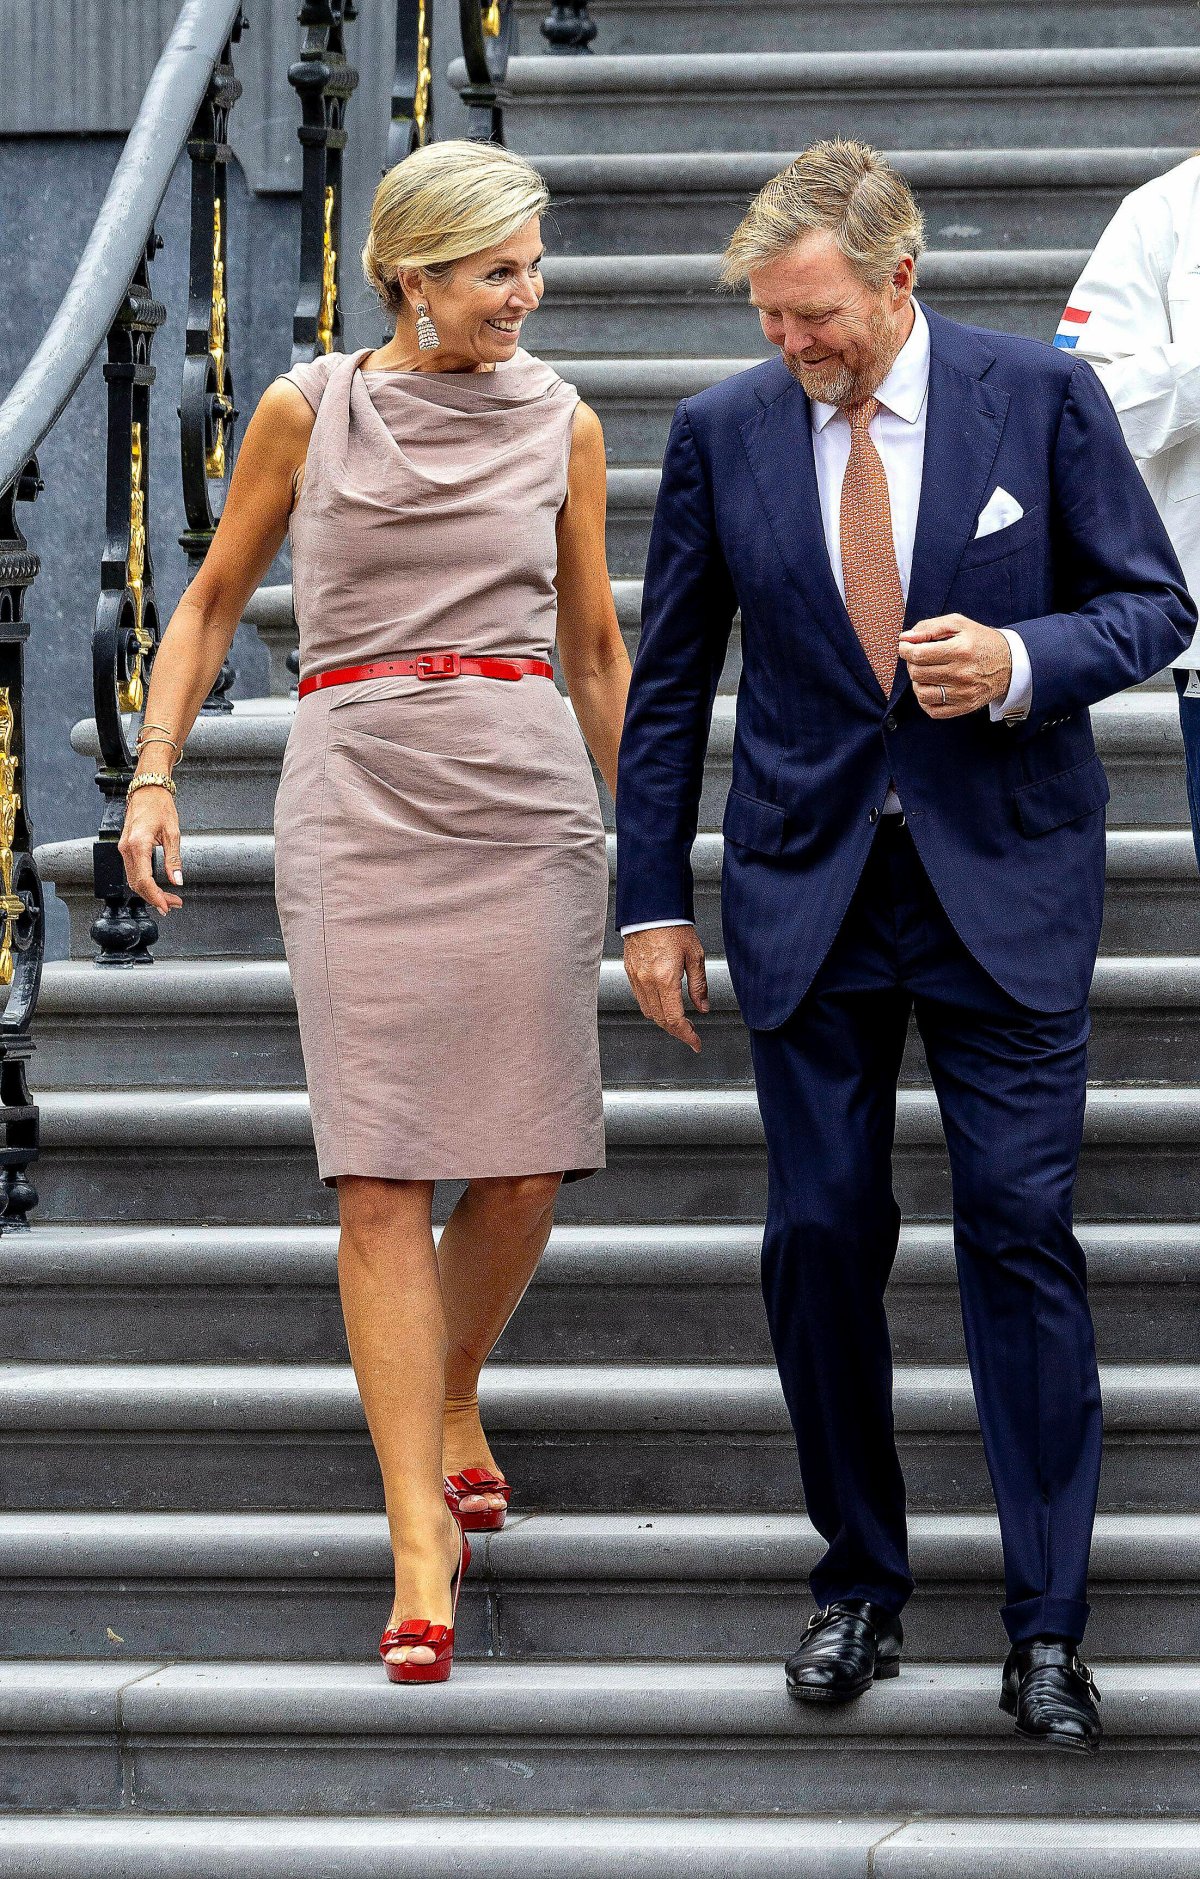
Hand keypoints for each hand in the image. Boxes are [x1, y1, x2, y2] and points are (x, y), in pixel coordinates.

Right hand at [118, 785, 183, 917]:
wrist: (147, 790)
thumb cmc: (159, 806)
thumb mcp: (173, 833)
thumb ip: (173, 859)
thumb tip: (177, 880)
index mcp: (138, 845)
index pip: (144, 880)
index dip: (155, 897)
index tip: (167, 906)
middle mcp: (126, 849)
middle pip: (137, 884)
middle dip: (155, 898)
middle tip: (173, 905)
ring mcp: (124, 849)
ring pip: (134, 880)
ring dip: (150, 892)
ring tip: (168, 898)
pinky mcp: (126, 848)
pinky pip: (132, 871)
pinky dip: (144, 882)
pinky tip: (156, 887)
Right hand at [623, 925, 708, 1053]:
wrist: (651, 909)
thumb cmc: (673, 926)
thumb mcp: (695, 956)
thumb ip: (699, 985)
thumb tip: (703, 1007)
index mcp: (665, 978)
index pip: (675, 1019)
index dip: (686, 1035)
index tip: (695, 1042)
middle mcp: (647, 981)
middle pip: (661, 1020)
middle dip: (676, 1031)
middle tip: (690, 1034)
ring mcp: (636, 978)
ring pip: (648, 1012)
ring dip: (664, 1021)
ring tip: (678, 1020)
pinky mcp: (631, 972)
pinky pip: (640, 999)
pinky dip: (652, 1008)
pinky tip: (663, 1004)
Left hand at [898, 614, 1011, 717]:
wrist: (1009, 663)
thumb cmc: (980, 640)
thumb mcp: (958, 624)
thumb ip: (929, 627)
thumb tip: (905, 638)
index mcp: (960, 650)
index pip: (918, 654)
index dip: (905, 649)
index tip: (905, 646)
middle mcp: (962, 673)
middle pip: (917, 673)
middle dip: (911, 663)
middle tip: (919, 657)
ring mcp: (963, 693)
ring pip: (921, 693)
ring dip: (917, 682)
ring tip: (926, 673)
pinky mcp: (964, 706)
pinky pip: (932, 710)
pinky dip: (926, 699)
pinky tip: (932, 687)